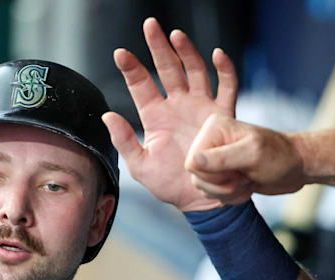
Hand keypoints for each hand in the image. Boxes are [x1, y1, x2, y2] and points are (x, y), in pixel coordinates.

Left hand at [102, 17, 237, 211]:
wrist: (201, 200)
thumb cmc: (169, 184)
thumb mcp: (140, 165)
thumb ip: (125, 140)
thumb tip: (108, 116)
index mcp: (154, 116)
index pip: (141, 85)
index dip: (131, 68)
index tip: (120, 52)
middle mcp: (176, 106)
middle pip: (167, 69)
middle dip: (158, 47)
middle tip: (150, 25)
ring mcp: (199, 108)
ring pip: (194, 71)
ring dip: (187, 52)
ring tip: (176, 35)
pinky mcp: (222, 116)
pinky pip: (227, 88)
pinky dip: (224, 70)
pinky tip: (217, 54)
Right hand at [186, 115, 306, 203]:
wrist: (296, 167)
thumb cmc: (279, 156)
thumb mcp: (252, 155)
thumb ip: (221, 158)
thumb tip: (193, 162)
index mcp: (213, 128)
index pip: (192, 162)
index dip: (213, 174)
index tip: (237, 169)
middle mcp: (210, 141)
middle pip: (195, 176)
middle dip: (221, 185)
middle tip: (243, 176)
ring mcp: (213, 157)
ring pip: (201, 187)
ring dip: (227, 192)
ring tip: (247, 181)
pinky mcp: (219, 172)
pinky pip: (211, 192)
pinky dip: (230, 196)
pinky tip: (246, 186)